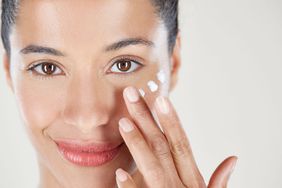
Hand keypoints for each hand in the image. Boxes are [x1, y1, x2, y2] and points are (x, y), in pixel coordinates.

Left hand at [115, 86, 236, 187]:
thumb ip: (218, 181)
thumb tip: (233, 159)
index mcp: (193, 180)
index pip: (181, 143)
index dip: (171, 120)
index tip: (160, 98)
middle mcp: (181, 185)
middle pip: (162, 146)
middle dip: (146, 119)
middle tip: (131, 94)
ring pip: (152, 166)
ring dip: (138, 144)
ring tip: (123, 122)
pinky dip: (132, 187)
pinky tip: (120, 173)